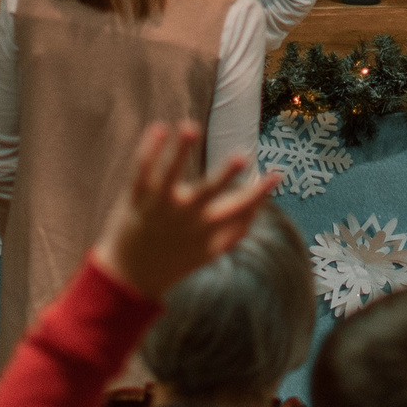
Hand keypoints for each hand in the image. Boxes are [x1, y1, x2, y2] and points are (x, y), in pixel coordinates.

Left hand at [91, 121, 278, 301]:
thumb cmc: (175, 259)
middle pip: (207, 192)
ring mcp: (159, 207)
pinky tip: (158, 127)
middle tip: (242, 158)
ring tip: (190, 127)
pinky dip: (149, 149)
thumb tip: (259, 209)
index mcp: (206, 229)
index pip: (238, 209)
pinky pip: (142, 171)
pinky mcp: (136, 199)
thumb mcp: (209, 251)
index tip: (277, 175)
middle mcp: (185, 216)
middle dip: (225, 176)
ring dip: (180, 149)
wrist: (129, 279)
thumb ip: (234, 231)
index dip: (259, 194)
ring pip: (169, 174)